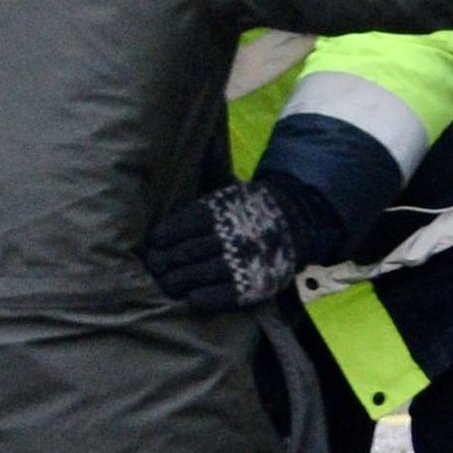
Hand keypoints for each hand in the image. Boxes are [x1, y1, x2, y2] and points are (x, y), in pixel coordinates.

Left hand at [141, 178, 298, 311]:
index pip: (183, 225)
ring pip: (197, 274)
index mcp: (221, 211)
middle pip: (186, 252)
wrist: (298, 224)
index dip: (164, 236)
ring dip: (176, 280)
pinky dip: (201, 298)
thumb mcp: (229, 190)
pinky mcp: (251, 285)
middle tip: (153, 266)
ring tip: (166, 282)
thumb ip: (205, 179)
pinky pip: (220, 296)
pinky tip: (190, 297)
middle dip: (164, 261)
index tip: (154, 242)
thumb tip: (192, 153)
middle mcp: (229, 236)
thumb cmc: (250, 207)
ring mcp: (241, 262)